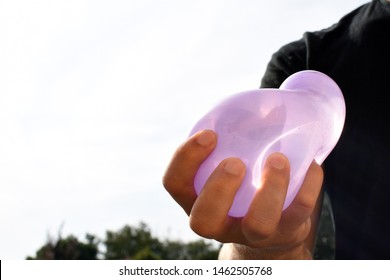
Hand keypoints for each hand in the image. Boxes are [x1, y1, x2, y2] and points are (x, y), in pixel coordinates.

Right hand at [162, 129, 323, 258]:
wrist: (272, 226)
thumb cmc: (243, 181)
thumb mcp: (230, 159)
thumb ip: (234, 138)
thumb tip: (268, 107)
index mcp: (195, 198)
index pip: (175, 183)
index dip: (185, 160)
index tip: (209, 134)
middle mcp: (217, 222)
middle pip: (203, 220)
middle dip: (218, 189)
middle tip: (235, 162)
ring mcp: (251, 233)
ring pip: (257, 225)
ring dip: (268, 191)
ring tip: (278, 159)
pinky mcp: (284, 234)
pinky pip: (297, 215)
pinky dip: (307, 187)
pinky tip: (312, 165)